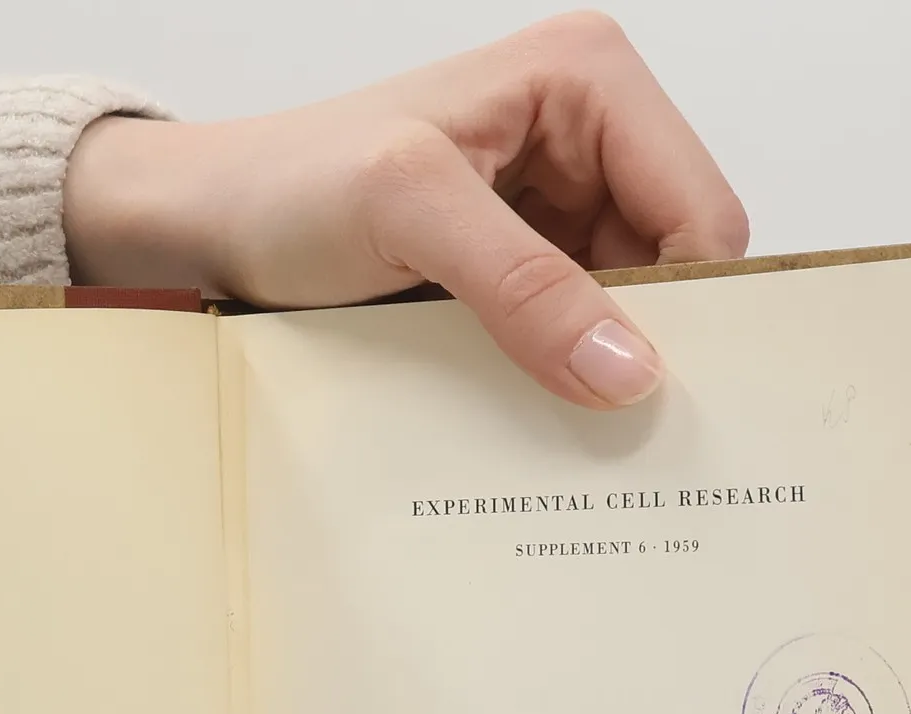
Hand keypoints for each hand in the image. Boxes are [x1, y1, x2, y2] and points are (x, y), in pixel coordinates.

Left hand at [65, 12, 747, 407]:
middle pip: (675, 269)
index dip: (693, 311)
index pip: (703, 214)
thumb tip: (628, 368)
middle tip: (611, 434)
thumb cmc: (287, 186)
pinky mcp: (519, 267)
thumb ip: (523, 284)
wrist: (208, 223)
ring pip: (626, 315)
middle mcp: (588, 136)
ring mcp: (555, 207)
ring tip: (552, 423)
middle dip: (646, 347)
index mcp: (590, 81)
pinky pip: (571, 335)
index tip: (654, 401)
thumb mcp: (408, 213)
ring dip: (595, 373)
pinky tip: (525, 411)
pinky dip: (555, 379)